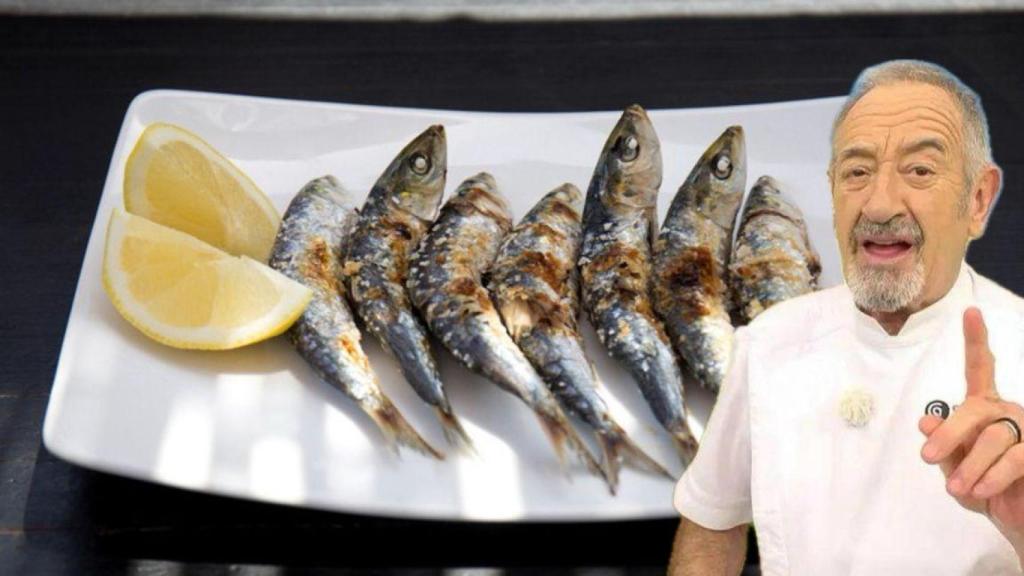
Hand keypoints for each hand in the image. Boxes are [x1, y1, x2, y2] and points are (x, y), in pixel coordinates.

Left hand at [919, 307, 1023, 544]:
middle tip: (926, 458)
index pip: (980, 369)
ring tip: (957, 489)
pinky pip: (1015, 459)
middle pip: (974, 410)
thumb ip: (943, 446)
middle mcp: (1007, 411)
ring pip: (994, 437)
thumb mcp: (954, 468)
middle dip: (950, 434)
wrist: (1012, 520)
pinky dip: (992, 476)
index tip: (972, 312)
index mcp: (984, 406)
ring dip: (970, 466)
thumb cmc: (981, 488)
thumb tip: (926, 422)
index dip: (976, 341)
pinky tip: (979, 491)